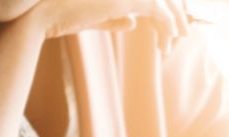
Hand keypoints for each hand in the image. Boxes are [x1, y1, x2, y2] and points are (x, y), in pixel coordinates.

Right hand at [25, 0, 189, 52]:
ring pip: (165, 3)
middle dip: (176, 14)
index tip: (169, 28)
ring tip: (178, 41)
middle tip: (182, 34)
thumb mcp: (94, 18)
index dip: (165, 9)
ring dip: (175, 23)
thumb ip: (115, 18)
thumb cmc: (63, 17)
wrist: (46, 14)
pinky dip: (169, 25)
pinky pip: (159, 11)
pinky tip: (172, 37)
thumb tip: (134, 23)